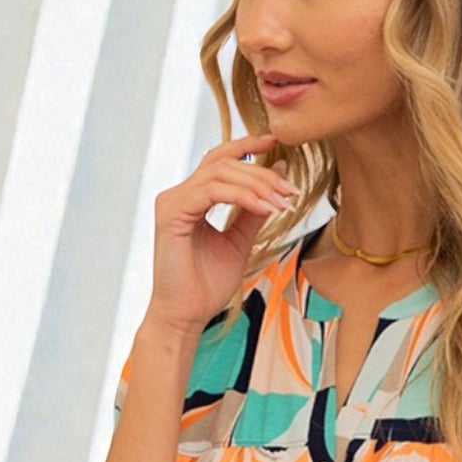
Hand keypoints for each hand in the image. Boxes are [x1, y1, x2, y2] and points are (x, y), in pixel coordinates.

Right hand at [146, 132, 299, 336]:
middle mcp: (178, 194)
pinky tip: (264, 208)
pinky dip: (242, 196)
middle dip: (262, 173)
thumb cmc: (207, 285)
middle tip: (290, 190)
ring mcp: (172, 202)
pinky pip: (211, 192)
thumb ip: (254, 211)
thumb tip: (278, 176)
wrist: (187, 316)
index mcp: (191, 198)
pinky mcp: (171, 215)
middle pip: (223, 163)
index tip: (278, 145)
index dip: (248, 147)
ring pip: (219, 173)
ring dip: (257, 184)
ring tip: (282, 202)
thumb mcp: (240, 241)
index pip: (220, 161)